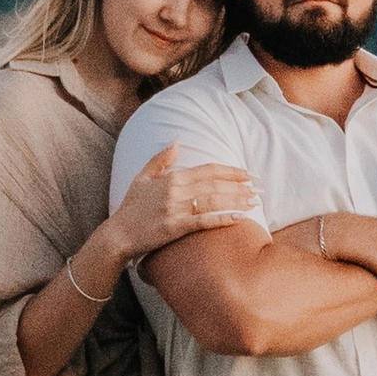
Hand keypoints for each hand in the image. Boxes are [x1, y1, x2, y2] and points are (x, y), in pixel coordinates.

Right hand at [113, 143, 259, 262]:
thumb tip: (177, 140)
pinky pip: (204, 221)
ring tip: (255, 201)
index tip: (248, 174)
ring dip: (237, 200)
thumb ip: (161, 159)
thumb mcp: (142, 177)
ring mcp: (175, 209)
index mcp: (171, 178)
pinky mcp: (175, 228)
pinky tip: (240, 218)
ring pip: (213, 200)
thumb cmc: (131, 207)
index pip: (208, 170)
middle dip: (240, 185)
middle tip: (259, 188)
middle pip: (215, 184)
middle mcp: (175, 191)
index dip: (230, 171)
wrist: (118, 235)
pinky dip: (223, 218)